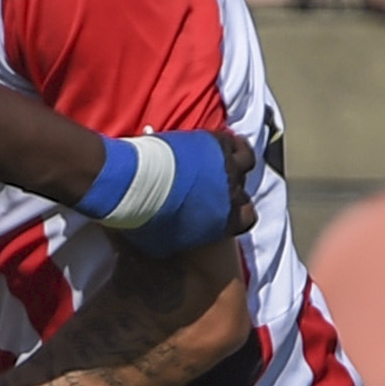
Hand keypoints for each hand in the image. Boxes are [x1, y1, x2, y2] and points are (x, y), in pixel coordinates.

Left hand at [109, 129, 259, 253]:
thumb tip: (176, 243)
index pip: (248, 217)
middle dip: (230, 187)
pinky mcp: (216, 143)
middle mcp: (233, 193)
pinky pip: (231, 140)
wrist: (136, 184)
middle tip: (212, 183)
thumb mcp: (163, 244)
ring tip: (221, 158)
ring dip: (235, 159)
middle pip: (242, 189)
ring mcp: (228, 166)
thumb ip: (182, 241)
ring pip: (246, 159)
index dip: (237, 213)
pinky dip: (225, 142)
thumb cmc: (146, 219)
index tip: (223, 208)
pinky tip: (212, 142)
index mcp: (226, 220)